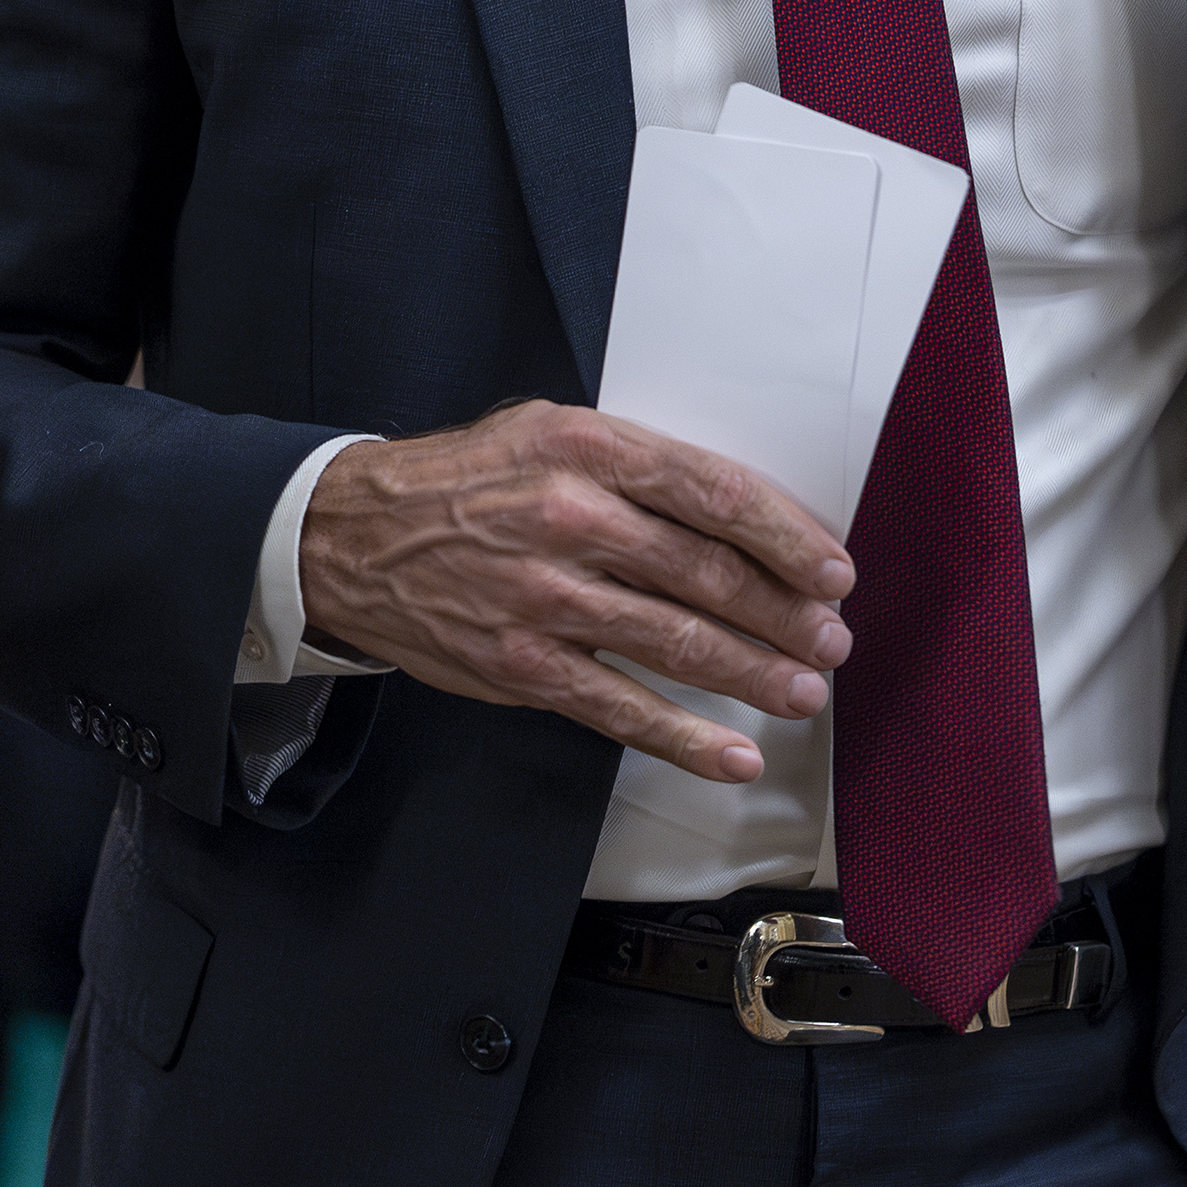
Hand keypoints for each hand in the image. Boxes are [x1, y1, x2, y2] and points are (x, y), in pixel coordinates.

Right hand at [295, 405, 855, 782]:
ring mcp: (546, 601)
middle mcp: (571, 521)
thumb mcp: (551, 433)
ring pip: (677, 644)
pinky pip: (622, 710)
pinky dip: (686, 739)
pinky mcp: (524, 667)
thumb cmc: (469, 480)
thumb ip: (640, 467)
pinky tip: (734, 753)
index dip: (786, 537)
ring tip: (805, 691)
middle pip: (707, 574)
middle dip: (786, 614)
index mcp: (588, 451)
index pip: (714, 493)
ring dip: (755, 674)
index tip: (833, 568)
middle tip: (831, 639)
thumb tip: (741, 514)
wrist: (353, 537)